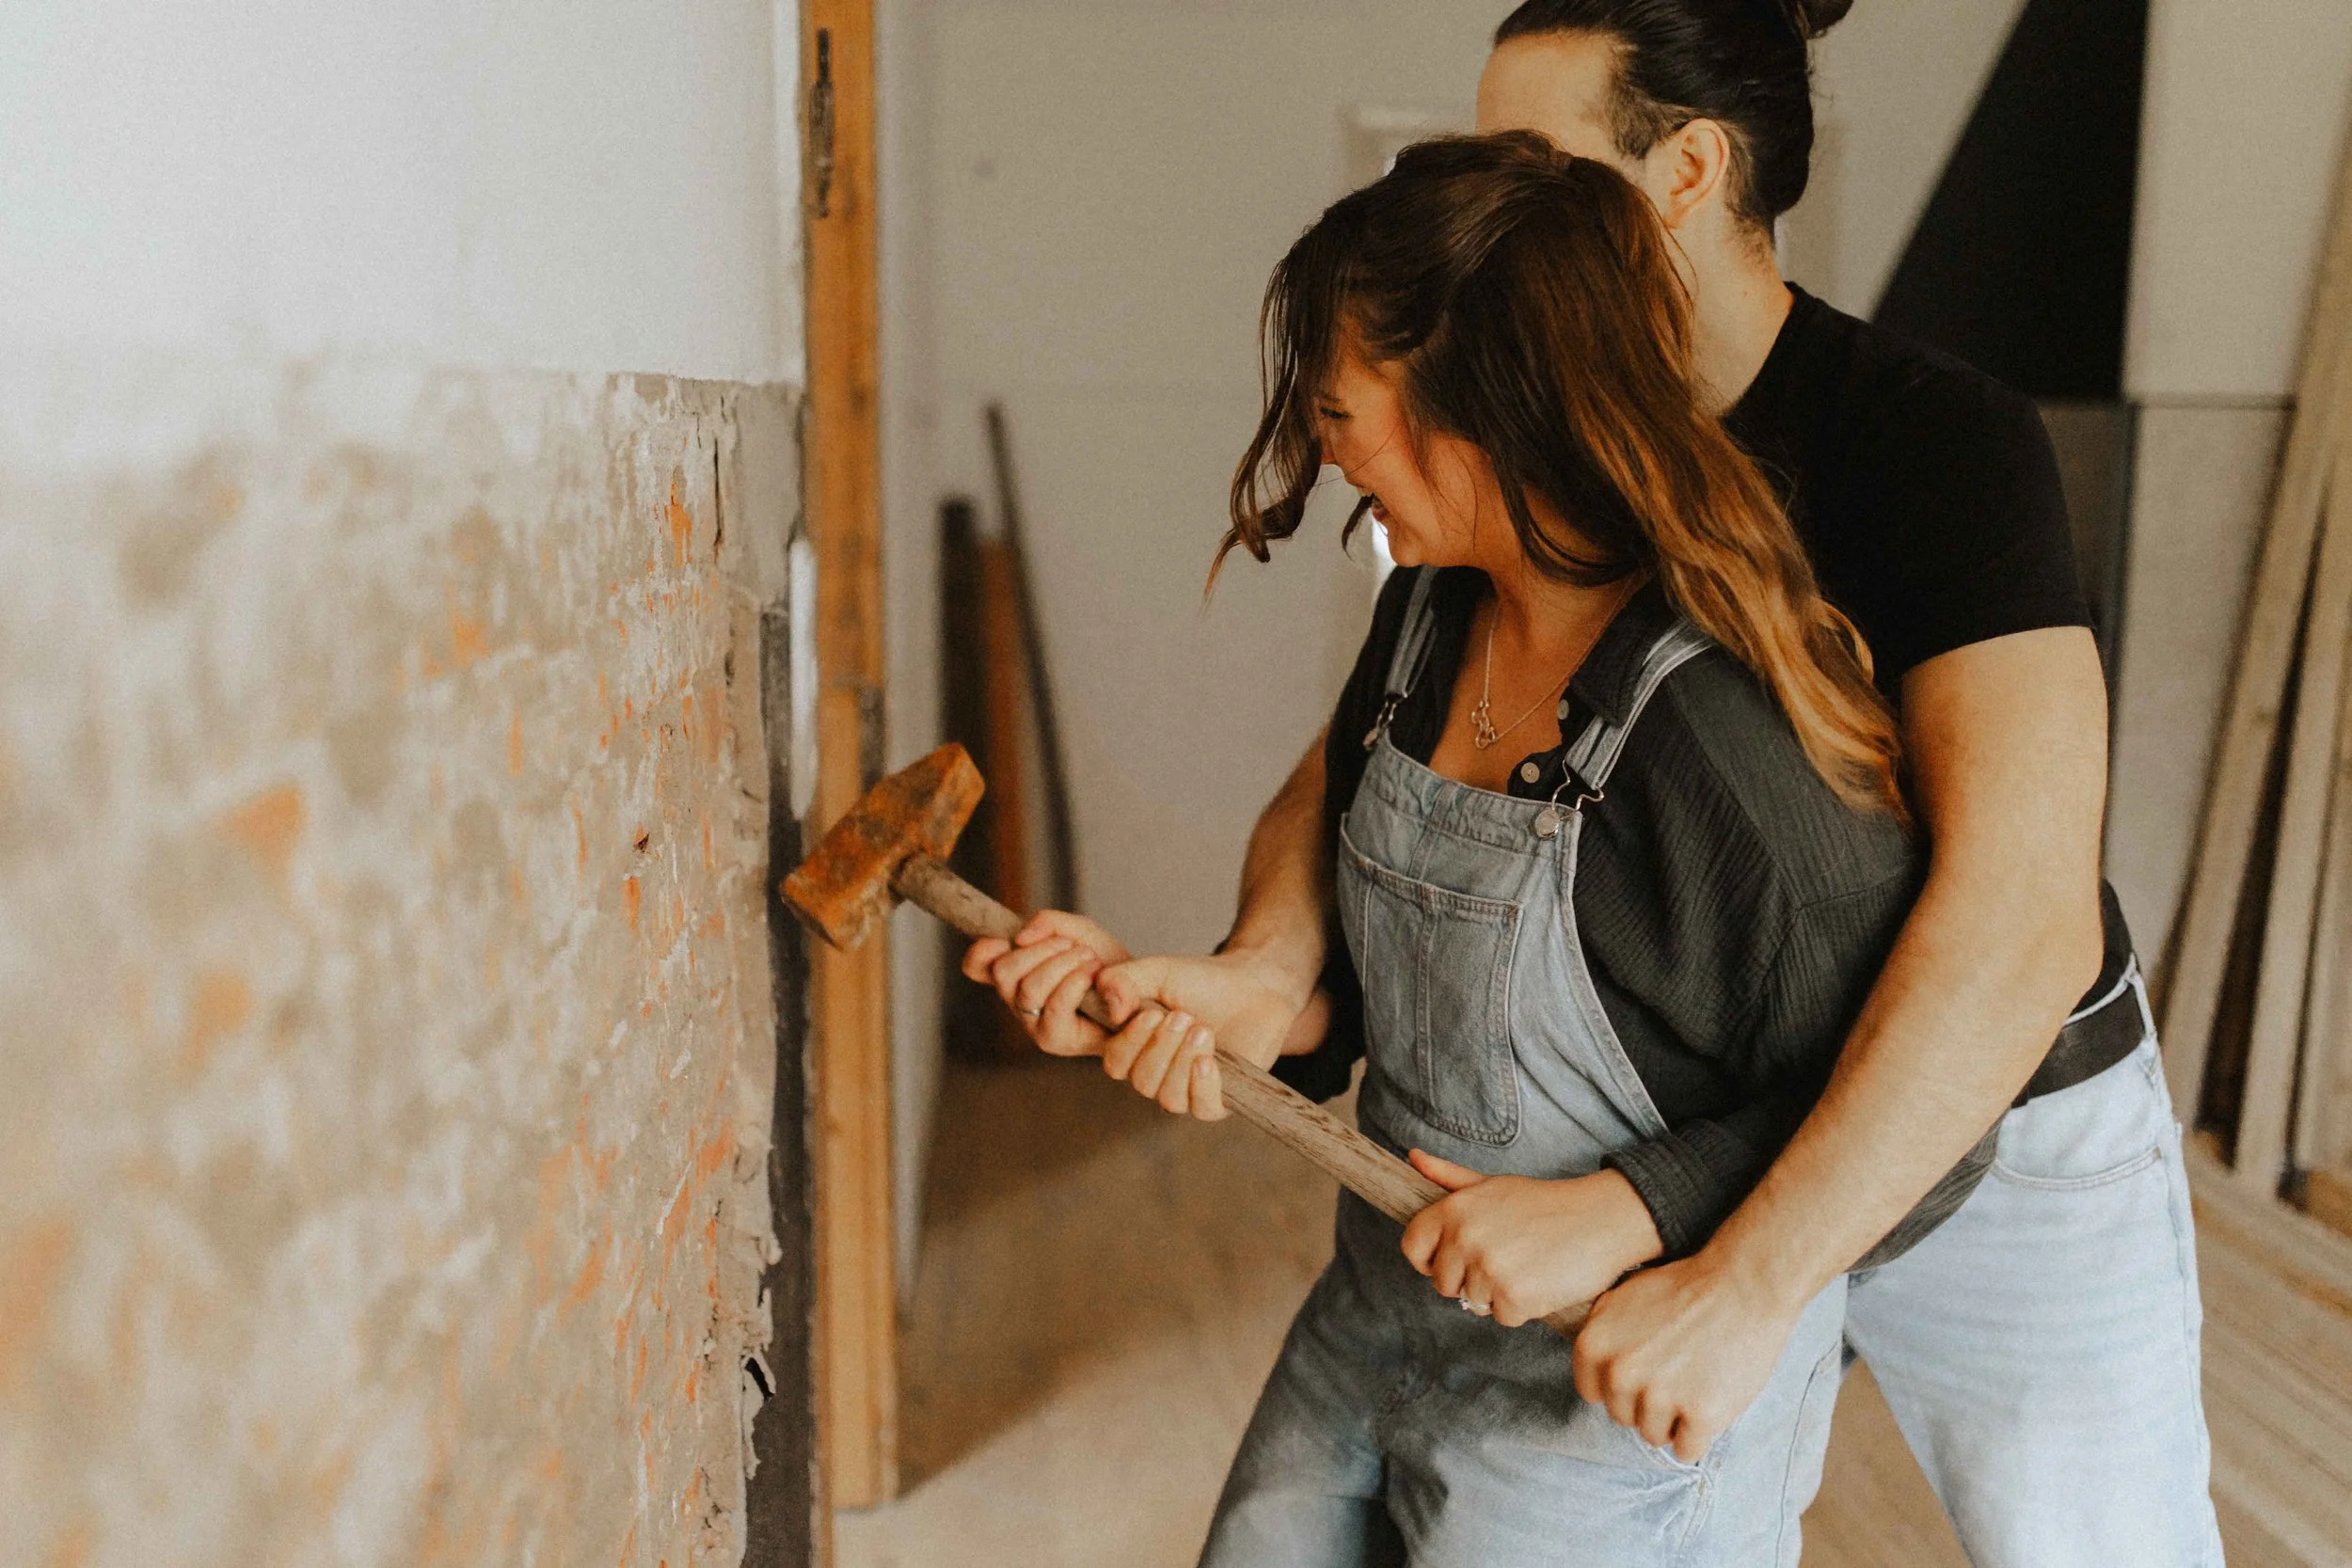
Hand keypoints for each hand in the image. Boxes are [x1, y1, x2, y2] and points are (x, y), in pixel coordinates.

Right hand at [960, 910, 1130, 1057]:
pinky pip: (1055, 1006)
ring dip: (1062, 964)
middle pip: (1003, 972)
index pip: (977, 966)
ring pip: (1028, 987)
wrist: (1141, 994)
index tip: (1006, 940)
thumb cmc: (1106, 964)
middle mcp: (1018, 1001)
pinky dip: (1074, 982)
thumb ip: (1048, 922)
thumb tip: (1022, 938)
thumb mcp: (1077, 930)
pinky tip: (1092, 975)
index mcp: (1017, 974)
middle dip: (1041, 950)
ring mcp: (1033, 1024)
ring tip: (1089, 960)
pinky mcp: (1054, 1039)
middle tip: (1071, 946)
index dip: (982, 951)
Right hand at [1091, 949, 1334, 1121]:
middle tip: (1184, 1016)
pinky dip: (1202, 1086)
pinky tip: (1209, 1061)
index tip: (1151, 1013)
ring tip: (1203, 1028)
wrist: (1253, 984)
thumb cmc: (1202, 980)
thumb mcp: (1156, 971)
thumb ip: (1123, 981)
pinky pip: (1202, 1109)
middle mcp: (1159, 1074)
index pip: (1116, 1064)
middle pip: (1143, 1082)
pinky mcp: (1222, 1098)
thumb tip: (1111, 1011)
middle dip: (1162, 1047)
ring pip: (1170, 1098)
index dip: (1129, 1044)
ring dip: (1184, 1060)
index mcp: (1138, 1048)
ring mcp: (1189, 1089)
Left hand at [1398, 1154, 1662, 1328]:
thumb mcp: (1493, 1184)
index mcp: (1455, 1209)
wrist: (1601, 1219)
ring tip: (1526, 1266)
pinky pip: (1503, 1317)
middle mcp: (1465, 1237)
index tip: (1453, 1260)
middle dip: (1470, 1280)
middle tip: (1506, 1259)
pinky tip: (1541, 1281)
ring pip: (1473, 1303)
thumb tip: (1414, 1157)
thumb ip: (1449, 1176)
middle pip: (1443, 1283)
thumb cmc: (1545, 1204)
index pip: (1412, 1246)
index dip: (1429, 1259)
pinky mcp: (1513, 1297)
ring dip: (1498, 1294)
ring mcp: (1488, 1269)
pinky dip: (1523, 1308)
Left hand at [1573, 1248, 1807, 1462]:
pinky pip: (1687, 1450)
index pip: (1593, 1393)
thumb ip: (1603, 1336)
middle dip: (1649, 1403)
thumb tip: (1597, 1370)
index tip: (1645, 1370)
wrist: (1743, 1284)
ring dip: (1675, 1420)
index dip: (1621, 1386)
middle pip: (1623, 1417)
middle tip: (1678, 1372)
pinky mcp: (1700, 1415)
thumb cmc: (1688, 1289)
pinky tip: (1711, 1400)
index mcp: (1594, 1345)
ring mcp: (1659, 1396)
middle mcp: (1620, 1373)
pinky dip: (1700, 1434)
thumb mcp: (1625, 1297)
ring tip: (1696, 1382)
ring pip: (1654, 1436)